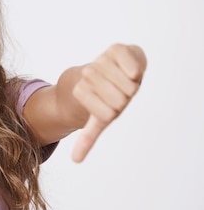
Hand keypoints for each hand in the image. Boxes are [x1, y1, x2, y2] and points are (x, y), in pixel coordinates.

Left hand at [71, 44, 146, 161]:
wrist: (104, 71)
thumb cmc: (104, 100)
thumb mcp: (97, 119)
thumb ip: (87, 138)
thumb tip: (75, 160)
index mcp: (81, 91)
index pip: (105, 114)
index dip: (109, 113)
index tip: (104, 107)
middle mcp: (90, 74)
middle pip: (119, 100)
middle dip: (122, 104)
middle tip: (114, 94)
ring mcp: (102, 61)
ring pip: (128, 87)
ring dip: (130, 92)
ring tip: (121, 84)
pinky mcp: (116, 49)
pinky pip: (130, 63)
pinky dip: (133, 70)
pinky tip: (133, 73)